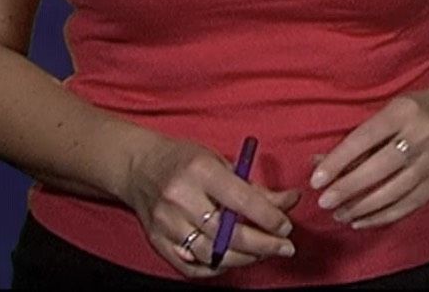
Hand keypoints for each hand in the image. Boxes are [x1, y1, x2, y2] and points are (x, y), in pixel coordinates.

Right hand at [120, 134, 299, 278]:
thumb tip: (290, 201)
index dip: (269, 218)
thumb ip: (254, 187)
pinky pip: (191, 266)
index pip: (242, 201)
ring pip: (212, 254)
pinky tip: (233, 260)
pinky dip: (215, 268)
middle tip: (285, 247)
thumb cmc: (185, 161)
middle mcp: (181, 198)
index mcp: (201, 171)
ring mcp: (166, 223)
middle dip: (263, 245)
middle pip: (228, 234)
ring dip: (244, 258)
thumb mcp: (221, 163)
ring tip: (263, 254)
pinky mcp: (157, 241)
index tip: (286, 227)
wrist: (138, 167)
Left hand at [310, 85, 428, 230]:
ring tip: (339, 214)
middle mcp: (423, 134)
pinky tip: (361, 220)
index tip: (316, 180)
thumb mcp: (387, 112)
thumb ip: (355, 139)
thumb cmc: (414, 111)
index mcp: (404, 112)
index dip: (338, 161)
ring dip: (363, 206)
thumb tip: (319, 164)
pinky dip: (382, 216)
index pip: (365, 138)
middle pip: (380, 167)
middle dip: (348, 188)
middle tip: (324, 202)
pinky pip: (409, 204)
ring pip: (395, 190)